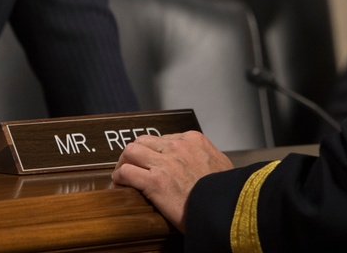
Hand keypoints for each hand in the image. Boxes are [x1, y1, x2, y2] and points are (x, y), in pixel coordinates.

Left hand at [112, 130, 232, 231]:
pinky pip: (127, 172)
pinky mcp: (155, 181)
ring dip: (123, 163)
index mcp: (193, 140)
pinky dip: (120, 177)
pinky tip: (120, 184)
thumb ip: (208, 157)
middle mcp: (177, 146)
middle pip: (143, 141)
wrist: (226, 207)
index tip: (150, 161)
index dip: (153, 151)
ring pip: (131, 151)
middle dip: (134, 153)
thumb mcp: (222, 164)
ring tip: (122, 174)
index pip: (163, 138)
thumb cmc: (226, 191)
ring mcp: (165, 162)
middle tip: (131, 165)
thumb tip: (204, 163)